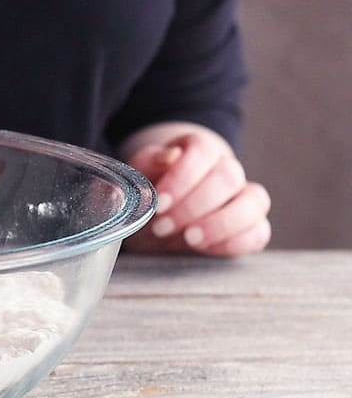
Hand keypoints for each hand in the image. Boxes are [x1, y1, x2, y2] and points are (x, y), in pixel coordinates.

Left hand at [125, 130, 270, 255]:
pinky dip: (234, 242)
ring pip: (254, 202)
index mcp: (202, 150)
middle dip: (193, 206)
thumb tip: (170, 155)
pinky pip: (258, 233)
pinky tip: (204, 248)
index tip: (159, 203)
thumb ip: (150, 162)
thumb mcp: (140, 174)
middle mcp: (230, 171)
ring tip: (189, 239)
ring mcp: (246, 199)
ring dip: (220, 223)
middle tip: (161, 227)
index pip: (203, 151)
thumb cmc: (151, 190)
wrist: (160, 216)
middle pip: (228, 177)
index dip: (182, 177)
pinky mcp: (253, 228)